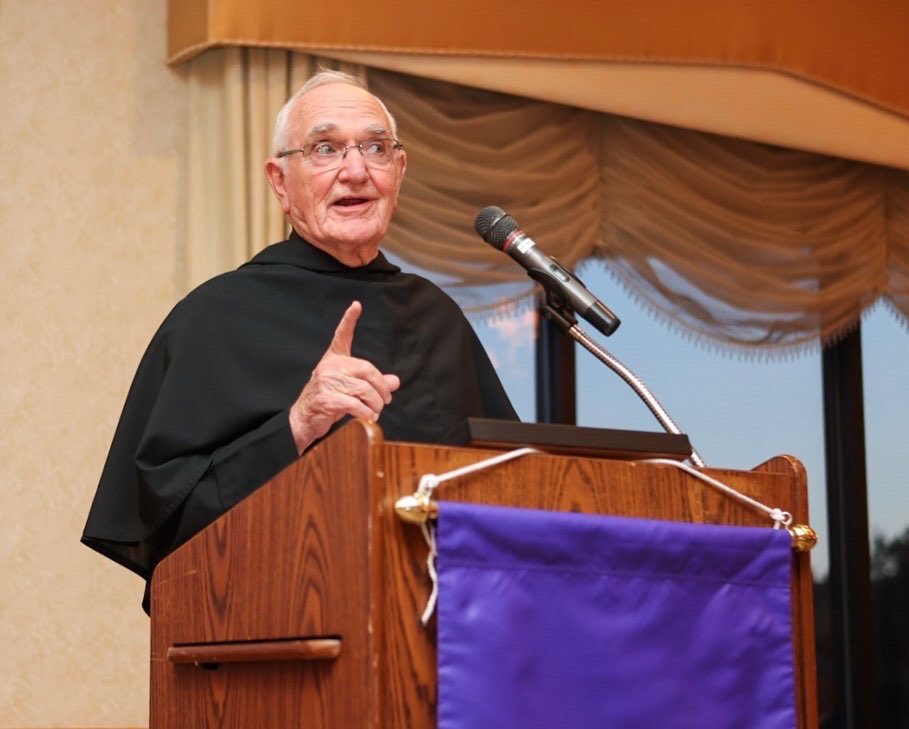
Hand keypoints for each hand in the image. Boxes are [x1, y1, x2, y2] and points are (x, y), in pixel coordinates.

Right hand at [289, 301, 399, 453]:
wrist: (305, 418)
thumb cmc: (329, 400)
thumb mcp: (351, 388)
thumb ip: (373, 383)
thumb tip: (395, 382)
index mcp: (334, 359)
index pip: (341, 336)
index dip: (348, 320)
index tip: (356, 305)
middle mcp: (330, 367)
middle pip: (366, 370)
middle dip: (381, 387)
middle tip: (386, 399)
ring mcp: (326, 382)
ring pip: (364, 390)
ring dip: (375, 403)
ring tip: (376, 411)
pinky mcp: (326, 399)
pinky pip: (355, 404)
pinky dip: (366, 412)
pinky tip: (368, 416)